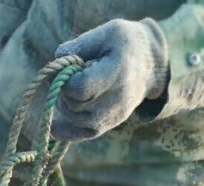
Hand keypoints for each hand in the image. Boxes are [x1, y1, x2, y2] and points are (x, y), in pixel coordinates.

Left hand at [53, 19, 168, 141]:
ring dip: (65, 103)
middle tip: (73, 74)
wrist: (149, 66)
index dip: (66, 79)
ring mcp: (110, 118)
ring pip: (72, 118)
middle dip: (65, 89)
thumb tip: (57, 60)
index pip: (80, 87)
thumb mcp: (107, 32)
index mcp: (117, 73)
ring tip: (77, 86)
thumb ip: (81, 44)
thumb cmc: (125, 45)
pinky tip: (53, 124)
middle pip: (74, 104)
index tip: (69, 66)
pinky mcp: (104, 127)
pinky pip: (77, 135)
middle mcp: (115, 101)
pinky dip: (63, 129)